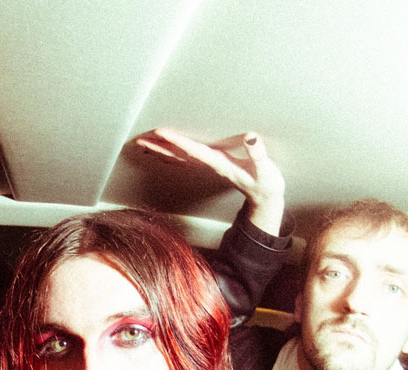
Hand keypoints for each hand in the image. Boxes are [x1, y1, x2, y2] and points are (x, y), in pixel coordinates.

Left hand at [135, 127, 285, 234]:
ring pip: (179, 159)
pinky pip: (185, 161)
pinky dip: (171, 155)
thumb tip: (252, 138)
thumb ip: (259, 155)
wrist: (265, 198)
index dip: (178, 141)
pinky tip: (162, 151)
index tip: (162, 133)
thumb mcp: (266, 170)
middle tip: (141, 139)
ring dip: (161, 152)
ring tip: (144, 144)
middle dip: (160, 147)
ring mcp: (209, 168)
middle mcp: (211, 166)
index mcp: (221, 164)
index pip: (195, 150)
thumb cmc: (266, 183)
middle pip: (180, 156)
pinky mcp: (211, 167)